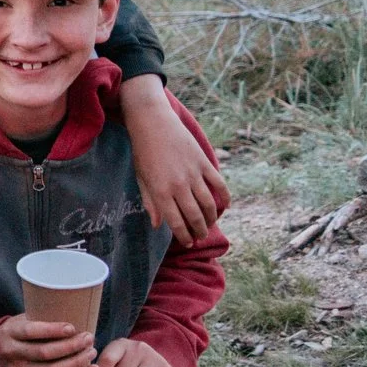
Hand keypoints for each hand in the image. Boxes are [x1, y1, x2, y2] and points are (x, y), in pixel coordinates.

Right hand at [0, 315, 95, 366]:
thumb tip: (69, 311)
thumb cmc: (10, 335)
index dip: (52, 330)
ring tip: (91, 352)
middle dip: (71, 346)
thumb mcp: (15, 322)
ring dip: (76, 362)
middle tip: (88, 338)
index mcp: (9, 334)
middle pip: (45, 353)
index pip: (31, 332)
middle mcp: (13, 354)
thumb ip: (36, 320)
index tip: (72, 327)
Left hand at [123, 77, 226, 243]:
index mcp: (161, 191)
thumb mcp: (141, 178)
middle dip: (199, 231)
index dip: (183, 235)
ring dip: (211, 218)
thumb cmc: (143, 152)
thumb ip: (150, 202)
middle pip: (194, 216)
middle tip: (200, 237)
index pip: (176, 221)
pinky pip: (219, 184)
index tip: (188, 242)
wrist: (153, 124)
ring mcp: (194, 174)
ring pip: (208, 203)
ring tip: (210, 225)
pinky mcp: (204, 163)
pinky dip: (224, 197)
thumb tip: (158, 224)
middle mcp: (179, 185)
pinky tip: (225, 206)